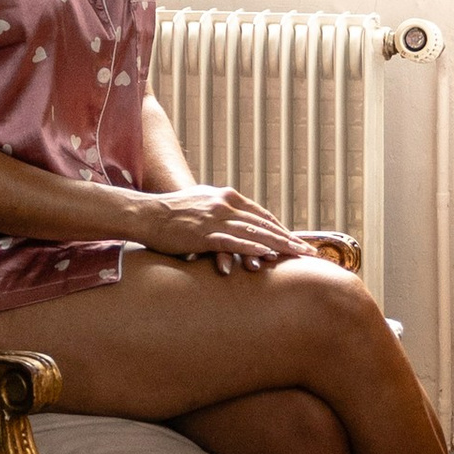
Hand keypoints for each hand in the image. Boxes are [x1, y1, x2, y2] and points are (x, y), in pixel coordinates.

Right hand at [132, 182, 306, 272]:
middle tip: (309, 251)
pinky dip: (253, 249)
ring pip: (256, 233)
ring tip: (299, 255)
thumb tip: (230, 222)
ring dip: (280, 245)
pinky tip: (267, 256)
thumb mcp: (199, 204)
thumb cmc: (168, 212)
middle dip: (289, 238)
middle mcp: (225, 205)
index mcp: (226, 197)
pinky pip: (234, 242)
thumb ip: (218, 210)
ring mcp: (216, 219)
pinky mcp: (204, 234)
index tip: (296, 241)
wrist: (144, 213)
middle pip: (264, 224)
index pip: (261, 215)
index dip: (281, 229)